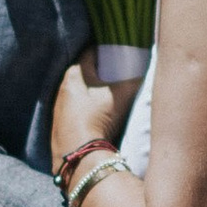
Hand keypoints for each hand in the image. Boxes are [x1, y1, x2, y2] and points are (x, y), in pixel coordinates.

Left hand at [50, 50, 136, 180]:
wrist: (79, 155)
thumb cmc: (98, 118)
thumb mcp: (122, 96)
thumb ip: (135, 80)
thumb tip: (148, 69)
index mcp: (74, 74)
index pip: (90, 54)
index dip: (104, 51)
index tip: (116, 52)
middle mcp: (62, 88)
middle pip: (83, 73)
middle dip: (98, 72)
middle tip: (115, 74)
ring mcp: (58, 108)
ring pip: (77, 93)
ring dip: (90, 92)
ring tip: (106, 96)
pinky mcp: (59, 125)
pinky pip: (74, 110)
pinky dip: (84, 109)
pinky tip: (95, 116)